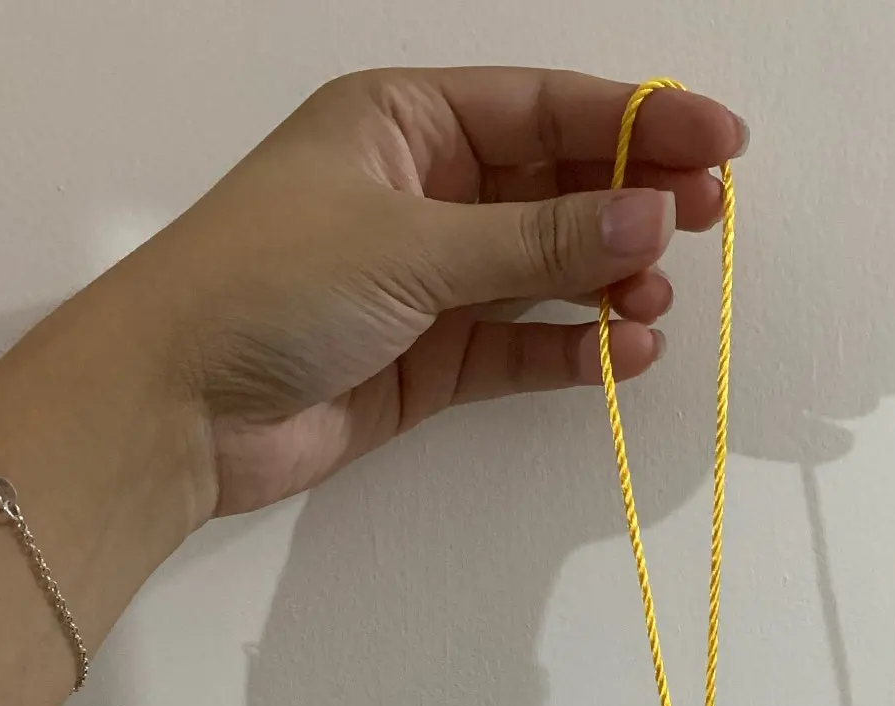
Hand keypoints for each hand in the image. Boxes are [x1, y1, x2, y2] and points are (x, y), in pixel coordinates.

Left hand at [117, 68, 746, 517]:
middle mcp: (421, 192)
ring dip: (608, 282)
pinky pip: (520, 343)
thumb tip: (651, 219)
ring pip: (545, 269)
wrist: (175, 408)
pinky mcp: (428, 361)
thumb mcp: (412, 244)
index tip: (719, 142)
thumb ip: (539, 238)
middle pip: (554, 186)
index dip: (636, 122)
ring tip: (658, 300)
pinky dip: (573, 347)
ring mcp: (426, 280)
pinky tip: (626, 351)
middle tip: (711, 219)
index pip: (543, 109)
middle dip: (633, 202)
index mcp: (404, 122)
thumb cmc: (266, 286)